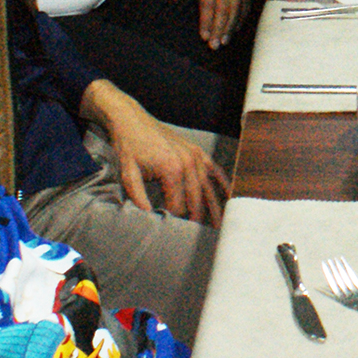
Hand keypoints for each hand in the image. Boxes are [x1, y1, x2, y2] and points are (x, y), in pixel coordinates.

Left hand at [85, 80, 228, 224]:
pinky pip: (214, 170)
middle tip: (199, 237)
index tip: (172, 231)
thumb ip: (138, 197)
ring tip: (221, 224)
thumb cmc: (129, 146)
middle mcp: (188, 163)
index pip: (179, 204)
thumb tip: (147, 217)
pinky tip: (229, 196)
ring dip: (215, 206)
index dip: (175, 219)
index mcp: (172, 170)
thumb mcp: (128, 173)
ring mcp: (195, 156)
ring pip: (208, 187)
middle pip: (197, 199)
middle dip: (198, 218)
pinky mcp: (197, 151)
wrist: (132, 120)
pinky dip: (223, 183)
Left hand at [169, 0, 245, 48]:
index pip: (208, 4)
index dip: (206, 22)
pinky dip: (239, 21)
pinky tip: (232, 33)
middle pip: (223, 9)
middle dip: (219, 29)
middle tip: (214, 45)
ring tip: (223, 42)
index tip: (204, 37)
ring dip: (230, 28)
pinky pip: (245, 7)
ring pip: (236, 10)